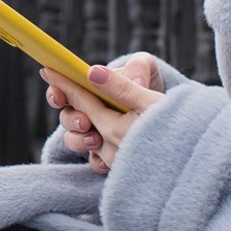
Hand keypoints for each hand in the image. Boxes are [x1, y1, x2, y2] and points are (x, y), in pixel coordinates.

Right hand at [44, 54, 164, 174]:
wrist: (172, 110)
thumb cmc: (151, 84)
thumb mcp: (147, 69)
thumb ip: (135, 67)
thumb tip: (120, 78)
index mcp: (91, 89)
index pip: (66, 90)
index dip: (58, 91)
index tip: (60, 96)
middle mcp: (89, 113)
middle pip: (67, 118)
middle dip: (71, 119)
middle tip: (84, 121)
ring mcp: (97, 135)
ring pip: (76, 142)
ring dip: (79, 141)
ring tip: (95, 140)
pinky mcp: (109, 156)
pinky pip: (97, 163)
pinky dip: (100, 163)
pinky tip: (109, 162)